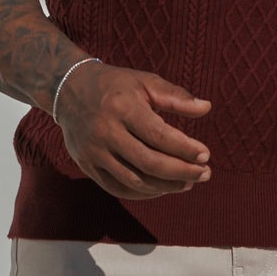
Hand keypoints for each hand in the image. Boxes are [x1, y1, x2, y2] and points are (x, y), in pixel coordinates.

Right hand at [55, 60, 212, 201]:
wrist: (69, 89)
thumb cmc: (116, 85)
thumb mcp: (145, 82)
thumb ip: (176, 96)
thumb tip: (207, 108)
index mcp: (122, 108)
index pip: (159, 135)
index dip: (185, 149)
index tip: (205, 155)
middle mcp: (105, 132)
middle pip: (149, 162)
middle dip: (181, 172)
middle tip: (204, 174)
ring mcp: (94, 152)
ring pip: (134, 181)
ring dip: (165, 187)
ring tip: (188, 183)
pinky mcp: (86, 165)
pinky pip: (117, 188)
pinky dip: (142, 193)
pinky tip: (162, 189)